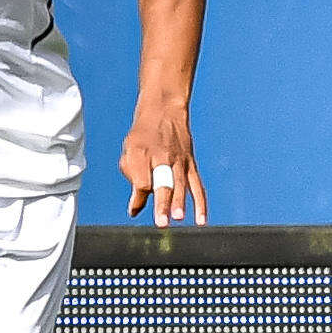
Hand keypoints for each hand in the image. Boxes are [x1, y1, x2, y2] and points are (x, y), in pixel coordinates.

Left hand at [120, 102, 208, 227]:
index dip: (138, 196)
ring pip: (181, 184)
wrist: (165, 111)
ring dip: (180, 203)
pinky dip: (200, 203)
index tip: (134, 209)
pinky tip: (201, 220)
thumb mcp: (129, 151)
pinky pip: (197, 186)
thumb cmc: (143, 136)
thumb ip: (131, 177)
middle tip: (162, 221)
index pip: (141, 180)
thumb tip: (134, 210)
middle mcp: (162, 157)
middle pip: (163, 183)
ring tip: (178, 218)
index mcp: (142, 153)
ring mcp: (179, 161)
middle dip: (163, 202)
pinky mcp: (190, 165)